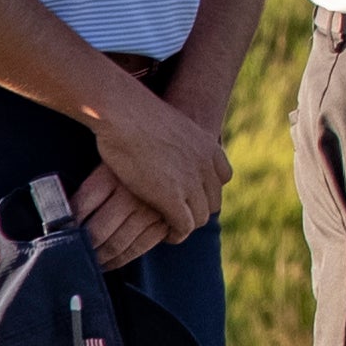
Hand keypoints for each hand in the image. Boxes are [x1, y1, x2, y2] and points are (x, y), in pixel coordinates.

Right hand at [71, 67, 231, 263]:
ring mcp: (191, 182)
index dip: (205, 189)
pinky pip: (184, 226)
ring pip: (201, 217)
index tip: (188, 194)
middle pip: (213, 201)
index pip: (222, 178)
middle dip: (197, 209)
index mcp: (208, 146)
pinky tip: (164, 233)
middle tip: (176, 214)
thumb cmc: (135, 114)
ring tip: (169, 227)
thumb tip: (169, 146)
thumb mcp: (170, 124)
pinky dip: (176, 234)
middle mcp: (206, 165)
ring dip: (186, 224)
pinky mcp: (172, 198)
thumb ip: (179, 141)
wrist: (123, 112)